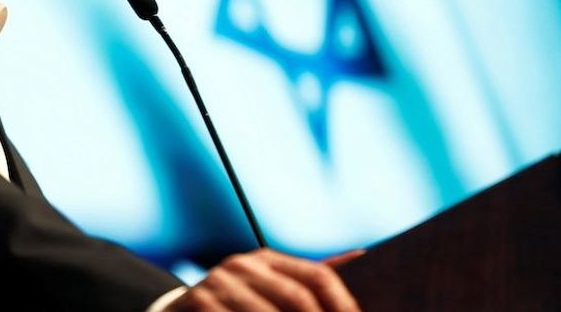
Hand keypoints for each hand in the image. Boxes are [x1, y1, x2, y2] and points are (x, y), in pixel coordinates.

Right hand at [169, 248, 359, 310]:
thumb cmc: (235, 305)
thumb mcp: (268, 286)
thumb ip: (307, 278)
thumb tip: (360, 256)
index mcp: (266, 260)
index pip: (317, 275)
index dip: (343, 303)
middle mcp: (243, 265)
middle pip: (298, 297)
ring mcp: (219, 283)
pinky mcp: (200, 302)